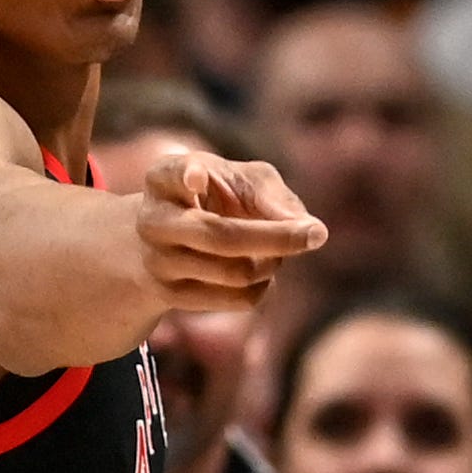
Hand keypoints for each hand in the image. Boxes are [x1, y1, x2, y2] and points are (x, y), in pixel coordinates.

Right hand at [135, 153, 326, 312]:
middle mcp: (153, 219)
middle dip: (277, 237)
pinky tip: (262, 272)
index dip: (187, 176)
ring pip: (235, 272)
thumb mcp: (241, 180)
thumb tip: (307, 228)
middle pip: (222, 236)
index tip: (197, 177)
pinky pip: (237, 298)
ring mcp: (158, 261)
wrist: (167, 241)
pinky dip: (263, 286)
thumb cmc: (214, 197)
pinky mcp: (169, 295)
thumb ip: (271, 193)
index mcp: (164, 178)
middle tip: (318, 233)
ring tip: (277, 251)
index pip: (173, 174)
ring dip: (272, 262)